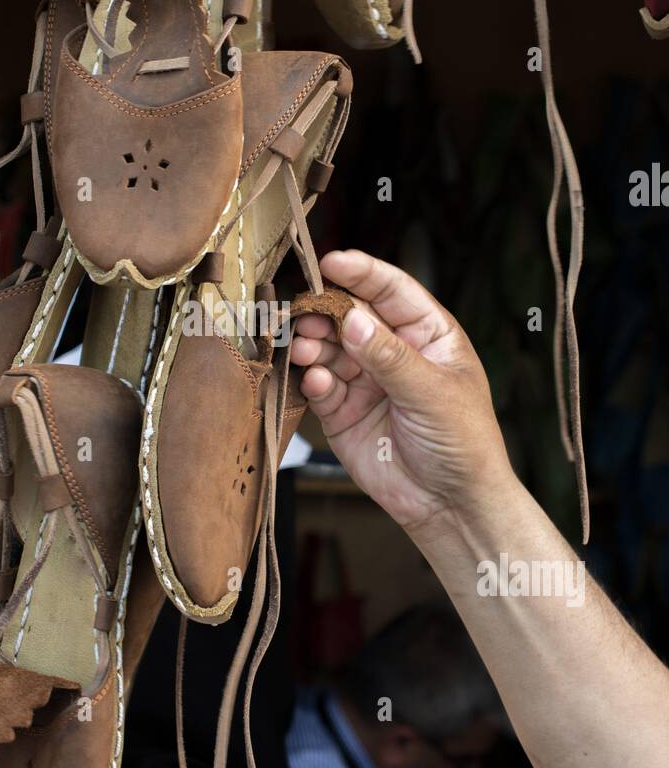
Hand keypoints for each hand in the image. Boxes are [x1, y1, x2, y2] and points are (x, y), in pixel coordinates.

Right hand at [292, 250, 514, 530]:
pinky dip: (312, 380)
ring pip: (329, 347)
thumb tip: (351, 317)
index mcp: (428, 334)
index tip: (331, 261)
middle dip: (326, 310)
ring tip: (305, 348)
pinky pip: (320, 386)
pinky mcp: (343, 412)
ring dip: (313, 344)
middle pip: (351, 315)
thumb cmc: (463, 441)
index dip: (362, 272)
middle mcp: (393, 351)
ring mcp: (366, 380)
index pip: (392, 290)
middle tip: (304, 310)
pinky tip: (315, 381)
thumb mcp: (432, 392)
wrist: (450, 505)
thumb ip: (389, 355)